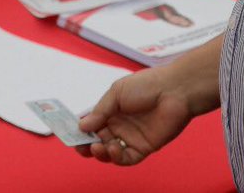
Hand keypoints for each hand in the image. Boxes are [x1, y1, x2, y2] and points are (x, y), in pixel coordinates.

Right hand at [76, 67, 194, 165]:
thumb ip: (100, 111)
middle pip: (97, 140)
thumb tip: (81, 126)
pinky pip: (127, 158)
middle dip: (86, 145)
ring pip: (110, 152)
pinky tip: (112, 149)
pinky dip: (117, 158)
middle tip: (79, 146)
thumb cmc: (146, 85)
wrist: (174, 91)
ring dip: (100, 152)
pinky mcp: (144, 147)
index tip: (69, 134)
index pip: (91, 124)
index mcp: (111, 110)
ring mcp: (131, 137)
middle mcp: (119, 125)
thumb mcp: (116, 93)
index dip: (79, 130)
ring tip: (97, 146)